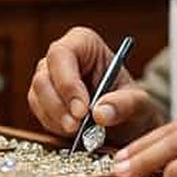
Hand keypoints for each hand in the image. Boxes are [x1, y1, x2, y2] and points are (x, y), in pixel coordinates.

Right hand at [28, 26, 165, 143]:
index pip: (62, 55)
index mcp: (84, 43)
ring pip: (37, 96)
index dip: (67, 82)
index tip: (82, 110)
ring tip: (78, 133)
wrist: (126, 122)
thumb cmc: (131, 103)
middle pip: (44, 77)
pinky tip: (72, 133)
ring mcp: (48, 77)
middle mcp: (61, 57)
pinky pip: (38, 112)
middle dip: (59, 106)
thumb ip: (125, 105)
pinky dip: (53, 126)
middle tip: (77, 127)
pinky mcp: (42, 99)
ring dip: (56, 118)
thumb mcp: (139, 103)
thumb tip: (100, 114)